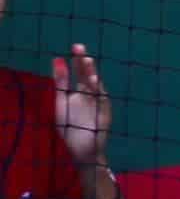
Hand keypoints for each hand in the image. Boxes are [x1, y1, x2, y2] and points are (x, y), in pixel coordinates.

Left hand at [49, 47, 111, 166]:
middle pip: (87, 77)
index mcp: (79, 93)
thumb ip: (61, 81)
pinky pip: (102, 101)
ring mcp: (97, 105)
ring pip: (95, 86)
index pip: (78, 74)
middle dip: (84, 63)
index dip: (75, 62)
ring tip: (86, 60)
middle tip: (79, 48)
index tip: (74, 47)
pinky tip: (95, 81)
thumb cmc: (68, 128)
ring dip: (91, 74)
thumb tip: (57, 58)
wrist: (80, 151)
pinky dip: (99, 91)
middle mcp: (89, 97)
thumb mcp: (60, 101)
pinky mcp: (104, 114)